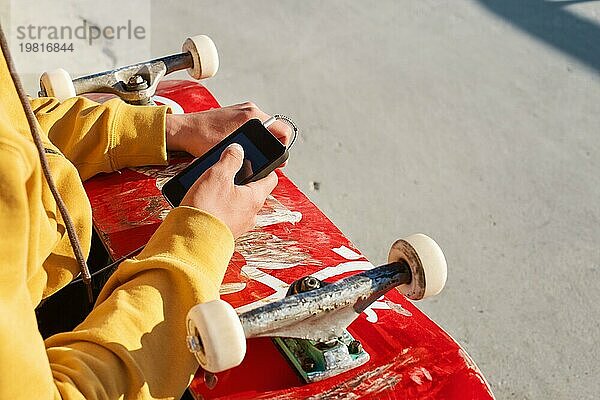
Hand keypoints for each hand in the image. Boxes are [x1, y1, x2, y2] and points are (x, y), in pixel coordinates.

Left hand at [166, 102, 291, 158]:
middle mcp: (250, 110)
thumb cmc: (201, 139)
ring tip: (251, 152)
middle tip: (264, 158)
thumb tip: (267, 165)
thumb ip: (250, 157)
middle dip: (272, 145)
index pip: (283, 130)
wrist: (183, 129)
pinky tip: (241, 146)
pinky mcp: (235, 113)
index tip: (277, 159)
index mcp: (252, 116)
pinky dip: (251, 136)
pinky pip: (252, 125)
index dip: (283, 147)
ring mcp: (243, 110)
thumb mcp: (228, 152)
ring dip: (261, 140)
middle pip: (274, 129)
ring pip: (264, 128)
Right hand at [180, 143, 277, 237]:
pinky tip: (202, 200)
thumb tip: (238, 150)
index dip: (265, 167)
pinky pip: (224, 214)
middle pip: (251, 191)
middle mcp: (250, 214)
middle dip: (239, 179)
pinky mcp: (223, 233)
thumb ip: (230, 159)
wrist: (190, 242)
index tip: (257, 160)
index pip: (270, 179)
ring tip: (209, 185)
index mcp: (255, 198)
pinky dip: (217, 206)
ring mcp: (237, 225)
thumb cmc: (207, 209)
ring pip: (236, 203)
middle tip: (225, 171)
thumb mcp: (218, 174)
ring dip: (225, 193)